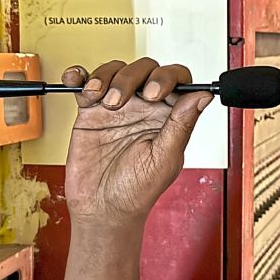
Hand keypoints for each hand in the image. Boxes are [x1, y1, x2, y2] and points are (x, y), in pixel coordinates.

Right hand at [63, 58, 213, 225]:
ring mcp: (117, 106)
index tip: (154, 94)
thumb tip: (203, 95)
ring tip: (101, 100)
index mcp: (169, 116)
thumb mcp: (164, 158)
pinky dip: (79, 75)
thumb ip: (182, 124)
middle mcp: (145, 107)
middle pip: (144, 69)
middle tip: (121, 102)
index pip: (176, 79)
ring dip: (106, 76)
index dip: (167, 77)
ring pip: (115, 70)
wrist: (102, 209)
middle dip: (132, 77)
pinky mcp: (90, 111)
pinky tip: (76, 80)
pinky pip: (85, 83)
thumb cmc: (137, 191)